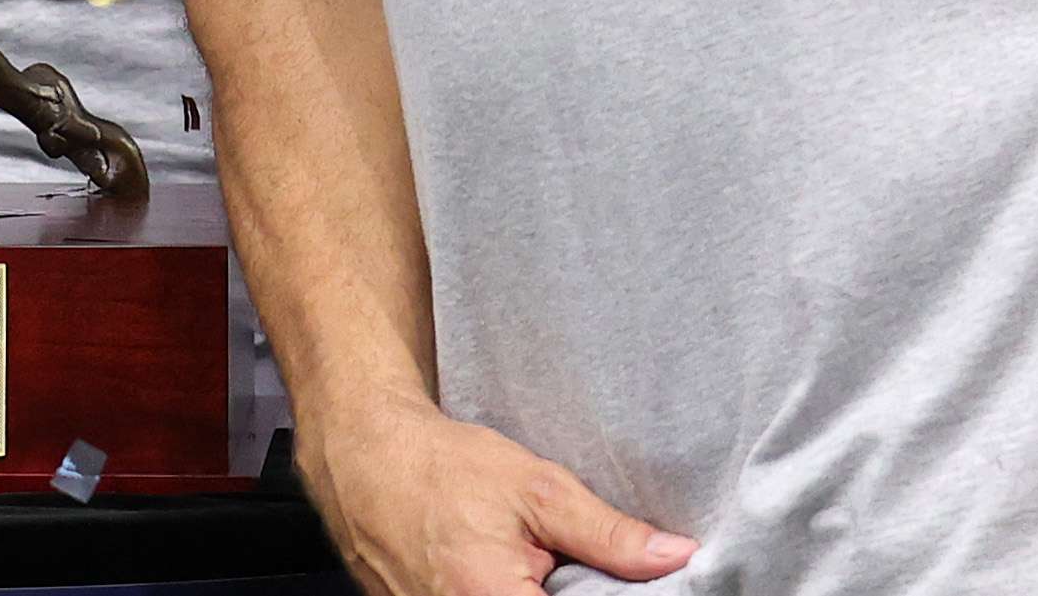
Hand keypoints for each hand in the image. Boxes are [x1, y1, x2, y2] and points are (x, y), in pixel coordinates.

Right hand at [298, 388, 695, 595]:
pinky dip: (503, 592)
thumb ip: (608, 534)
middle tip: (559, 563)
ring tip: (528, 565)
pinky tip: (501, 572)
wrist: (362, 455)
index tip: (605, 579)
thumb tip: (675, 558)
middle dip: (570, 592)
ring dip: (531, 593)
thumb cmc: (440, 466)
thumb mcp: (535, 487)